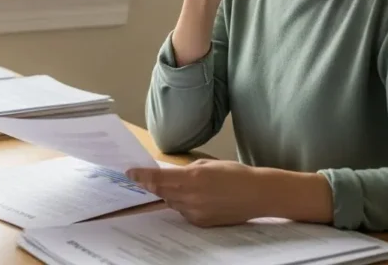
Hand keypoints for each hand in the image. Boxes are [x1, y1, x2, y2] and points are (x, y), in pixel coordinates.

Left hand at [126, 160, 265, 226]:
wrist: (257, 195)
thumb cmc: (235, 174)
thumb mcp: (207, 165)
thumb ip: (185, 171)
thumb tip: (170, 175)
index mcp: (191, 178)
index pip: (158, 178)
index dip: (141, 176)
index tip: (129, 172)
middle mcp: (190, 196)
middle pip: (161, 191)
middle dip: (153, 184)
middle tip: (145, 178)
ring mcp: (195, 212)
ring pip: (172, 202)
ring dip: (171, 194)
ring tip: (188, 186)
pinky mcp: (201, 222)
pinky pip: (183, 212)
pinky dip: (184, 204)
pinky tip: (199, 198)